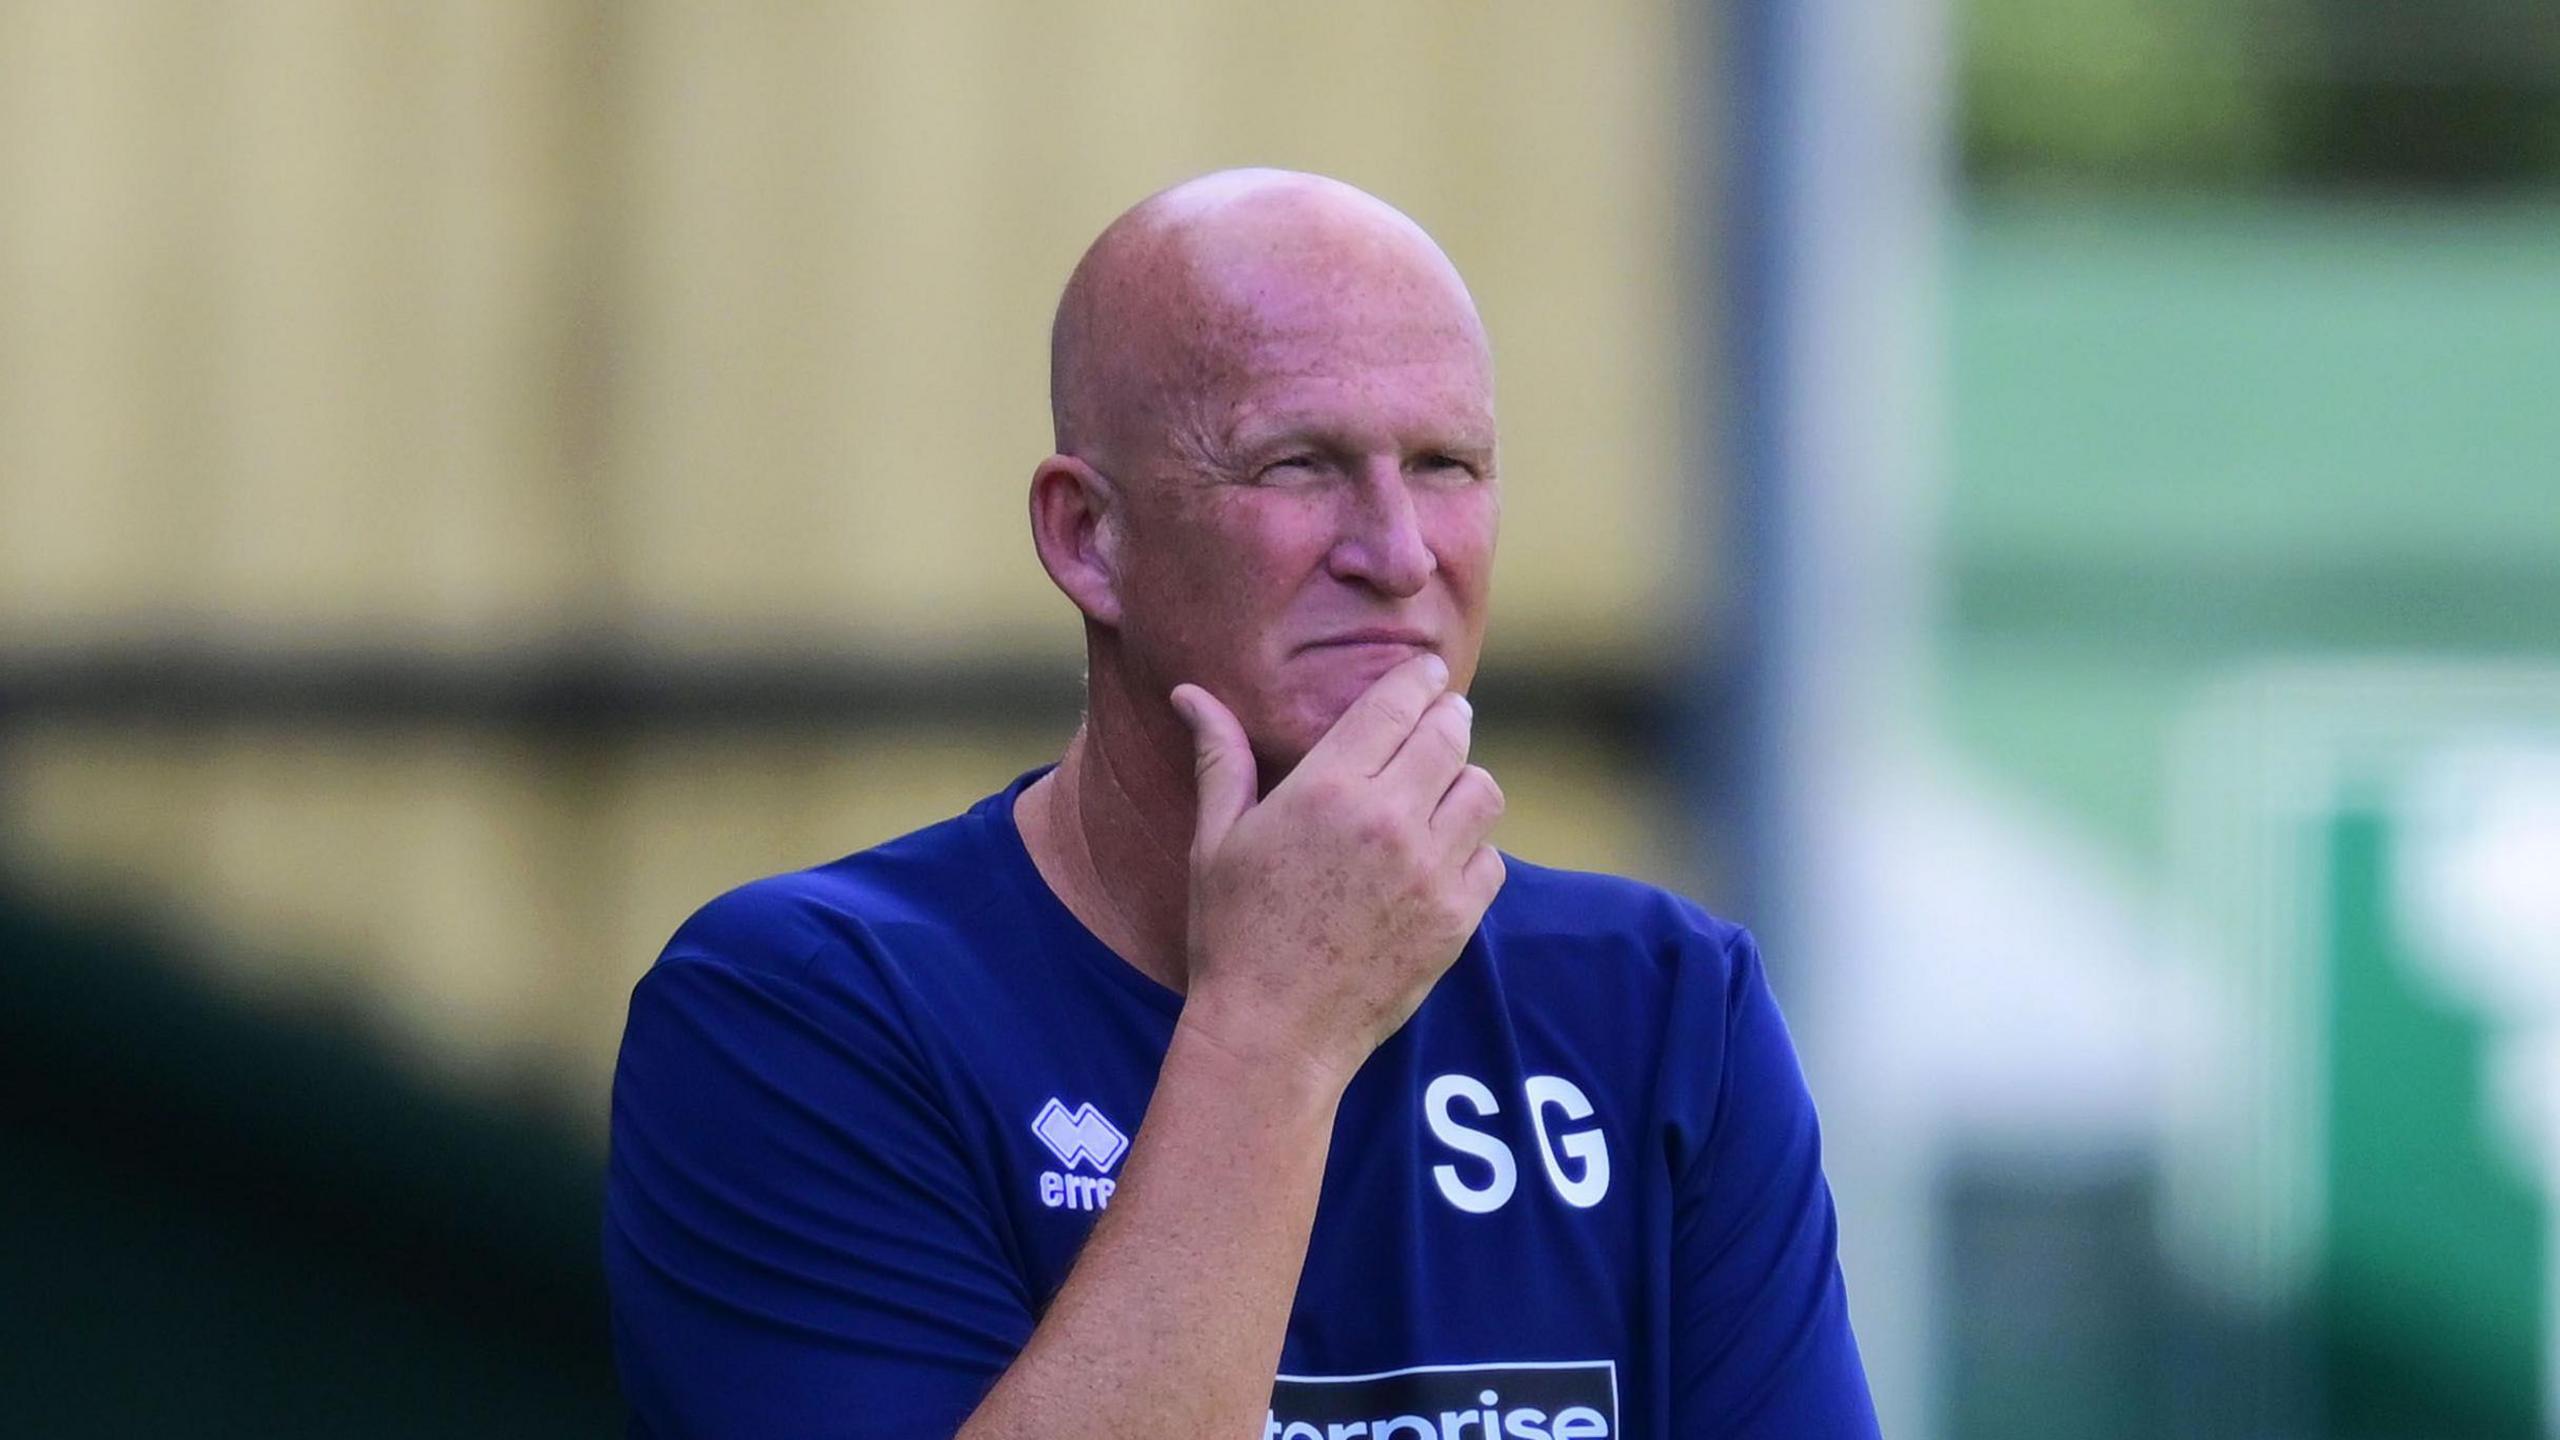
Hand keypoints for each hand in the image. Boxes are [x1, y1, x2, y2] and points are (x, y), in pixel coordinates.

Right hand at [1168, 654, 1506, 1088]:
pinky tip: (1439, 860)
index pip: (1396, 702)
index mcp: (1326, 789)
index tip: (1427, 673)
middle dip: (1448, 719)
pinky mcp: (1456, 920)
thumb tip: (1191, 693)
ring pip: (1483, 791)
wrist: (1272, 1034)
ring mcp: (1429, 872)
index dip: (1419, 679)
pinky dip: (1473, 851)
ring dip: (1464, 783)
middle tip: (1440, 721)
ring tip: (1439, 793)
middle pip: (1451, 734)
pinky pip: (1491, 859)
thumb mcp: (1216, 840)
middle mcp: (1387, 821)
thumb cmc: (1233, 933)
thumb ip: (1220, 757)